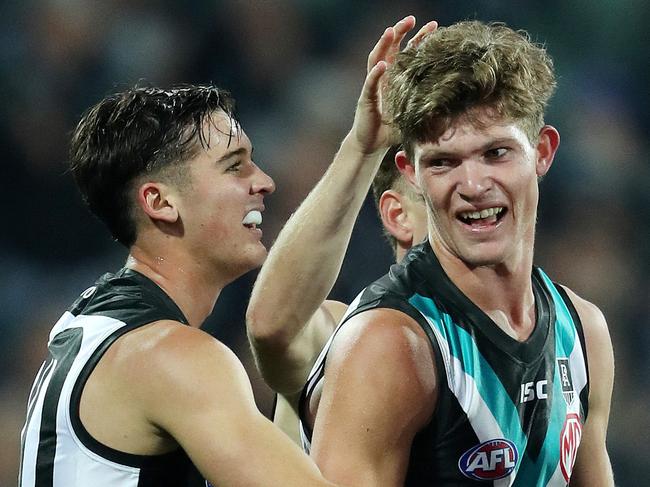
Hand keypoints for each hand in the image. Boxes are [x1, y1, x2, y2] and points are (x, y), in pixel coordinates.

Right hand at [351, 16, 437, 153]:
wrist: (372, 145)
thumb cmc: (391, 129)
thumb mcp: (414, 113)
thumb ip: (429, 104)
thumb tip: (456, 102)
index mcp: (395, 78)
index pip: (407, 52)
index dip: (419, 39)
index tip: (434, 27)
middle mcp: (383, 78)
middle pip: (391, 48)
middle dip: (400, 31)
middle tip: (411, 19)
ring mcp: (373, 86)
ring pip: (376, 58)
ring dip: (383, 44)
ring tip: (391, 30)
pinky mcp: (366, 99)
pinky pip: (370, 83)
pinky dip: (375, 73)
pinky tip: (383, 65)